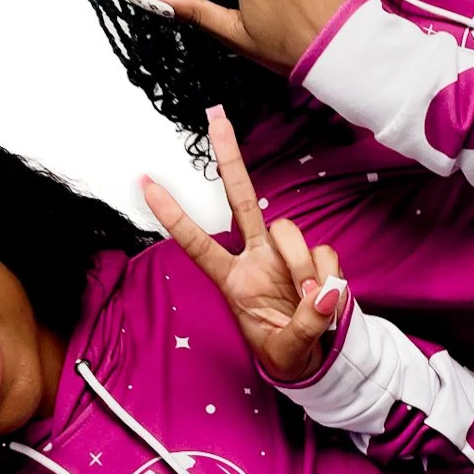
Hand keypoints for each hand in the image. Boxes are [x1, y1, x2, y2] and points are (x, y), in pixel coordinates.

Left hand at [142, 108, 347, 382]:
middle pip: (243, 199)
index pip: (198, 243)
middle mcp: (256, 257)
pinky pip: (326, 255)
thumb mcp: (287, 351)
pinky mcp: (317, 258)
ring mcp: (286, 255)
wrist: (316, 359)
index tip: (144, 182)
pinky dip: (330, 279)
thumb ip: (304, 324)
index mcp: (232, 280)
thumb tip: (325, 292)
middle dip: (230, 157)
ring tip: (310, 303)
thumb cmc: (285, 352)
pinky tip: (327, 299)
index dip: (174, 215)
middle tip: (215, 114)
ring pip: (293, 233)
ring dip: (303, 267)